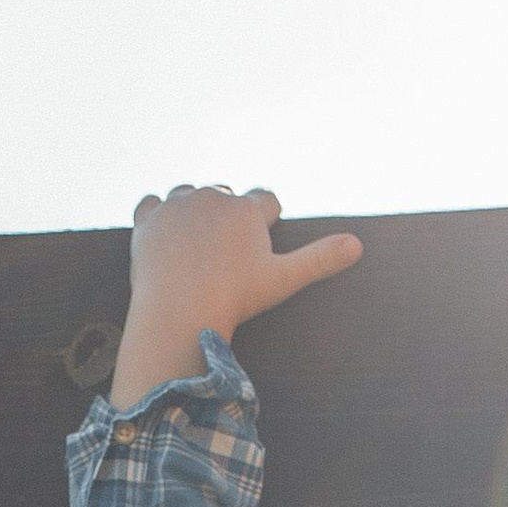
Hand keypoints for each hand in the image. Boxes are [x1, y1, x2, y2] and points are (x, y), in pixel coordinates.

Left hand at [110, 183, 361, 407]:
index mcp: (247, 208)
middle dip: (228, 215)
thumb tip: (359, 245)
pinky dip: (157, 216)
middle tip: (226, 249)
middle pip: (226, 195)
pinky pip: (152, 204)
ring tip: (195, 240)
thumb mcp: (282, 281)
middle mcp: (213, 196)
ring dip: (193, 209)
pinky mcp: (148, 219)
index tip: (260, 239)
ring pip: (189, 194)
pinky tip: (163, 233)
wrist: (180, 312)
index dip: (265, 220)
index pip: (264, 201)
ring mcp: (178, 205)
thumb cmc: (236, 299)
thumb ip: (319, 260)